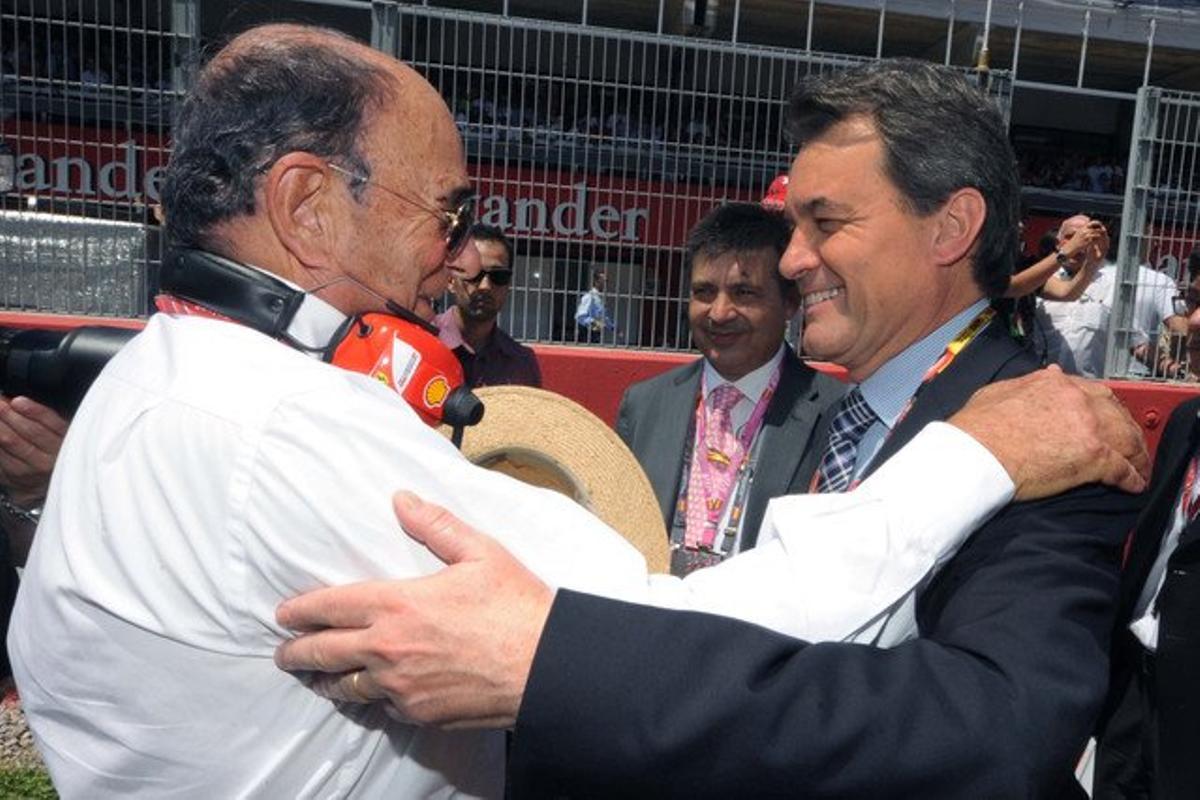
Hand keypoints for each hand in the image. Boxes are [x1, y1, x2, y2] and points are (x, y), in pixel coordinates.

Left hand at [0, 395, 67, 506]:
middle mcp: (53, 457)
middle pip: (30, 431)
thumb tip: (15, 401)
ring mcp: (33, 467)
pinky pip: (0, 453)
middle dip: (11, 414)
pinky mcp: (15, 474)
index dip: (35, 411)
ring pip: (12, 441)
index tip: (18, 401)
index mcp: (66, 442)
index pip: (53, 423)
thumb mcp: (56, 432)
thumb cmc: (49, 450)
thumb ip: (42, 417)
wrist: (42, 482)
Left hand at [275, 491, 552, 728]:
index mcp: (398, 604)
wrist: (544, 667)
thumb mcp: (481, 553)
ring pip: (347, 687)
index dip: (300, 611)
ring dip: (325, 681)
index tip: (284, 614)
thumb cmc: (517, 609)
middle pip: (324, 653)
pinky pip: (382, 707)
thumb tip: (403, 500)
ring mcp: (402, 686)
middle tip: (283, 652)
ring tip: (315, 678)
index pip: (330, 607)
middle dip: (296, 651)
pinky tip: (370, 694)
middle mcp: (389, 649)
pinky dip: (371, 698)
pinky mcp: (419, 712)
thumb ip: (436, 525)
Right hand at [948, 366, 1148, 499]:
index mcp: (1053, 383)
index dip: (1104, 409)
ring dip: (1135, 455)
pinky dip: (1132, 478)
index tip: (1106, 420)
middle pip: (1116, 413)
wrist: (975, 454)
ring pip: (1127, 439)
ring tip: (1137, 468)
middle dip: (1126, 430)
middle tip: (1129, 445)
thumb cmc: (976, 428)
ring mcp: (1088, 427)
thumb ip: (1025, 384)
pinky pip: (1123, 469)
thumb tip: (1043, 376)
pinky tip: (1133, 485)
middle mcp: (1076, 400)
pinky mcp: (1093, 457)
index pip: (1092, 392)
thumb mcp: (997, 392)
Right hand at [1059, 220, 1106, 268]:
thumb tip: (1089, 227)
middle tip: (1105, 234)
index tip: (1102, 227)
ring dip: (1102, 236)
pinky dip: (1099, 241)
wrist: (1069, 249)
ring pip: (1097, 234)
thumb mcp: (1078, 234)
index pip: (1093, 222)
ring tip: (1104, 239)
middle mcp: (1084, 231)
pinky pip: (1096, 240)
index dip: (1098, 224)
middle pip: (1097, 228)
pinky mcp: (1086, 242)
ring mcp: (1085, 236)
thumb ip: (1084, 230)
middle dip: (1102, 231)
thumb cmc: (1073, 243)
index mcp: (1082, 228)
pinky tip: (1101, 243)